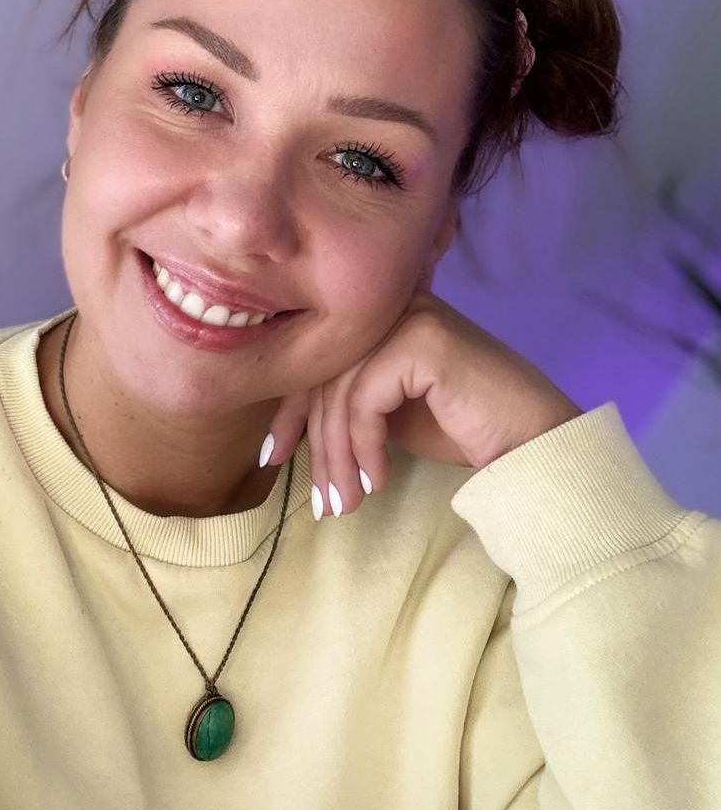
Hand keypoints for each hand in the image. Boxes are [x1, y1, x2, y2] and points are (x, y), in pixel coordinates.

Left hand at [265, 287, 582, 517]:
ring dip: (338, 459)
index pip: (319, 358)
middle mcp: (394, 304)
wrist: (535, 444)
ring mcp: (411, 317)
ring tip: (343, 505)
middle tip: (319, 502)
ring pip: (341, 392)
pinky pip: (365, 400)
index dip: (291, 411)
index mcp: (384, 314)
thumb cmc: (467, 430)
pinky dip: (365, 447)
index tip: (273, 458)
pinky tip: (379, 481)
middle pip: (325, 375)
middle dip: (315, 445)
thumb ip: (350, 402)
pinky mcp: (423, 342)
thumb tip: (291, 425)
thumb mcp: (392, 413)